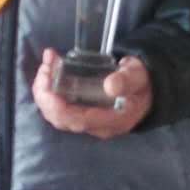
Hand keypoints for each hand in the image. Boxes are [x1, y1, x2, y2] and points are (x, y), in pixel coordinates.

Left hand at [32, 47, 152, 137]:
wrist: (145, 86)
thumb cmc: (141, 81)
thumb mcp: (137, 76)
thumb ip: (126, 80)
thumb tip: (110, 85)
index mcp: (111, 121)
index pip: (78, 121)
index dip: (59, 108)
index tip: (48, 90)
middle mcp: (95, 125)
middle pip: (61, 119)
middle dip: (46, 96)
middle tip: (45, 68)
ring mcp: (86, 120)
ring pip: (56, 113)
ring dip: (44, 90)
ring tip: (46, 64)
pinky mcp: (79, 111)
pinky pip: (57, 105)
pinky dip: (48, 87)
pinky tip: (49, 67)